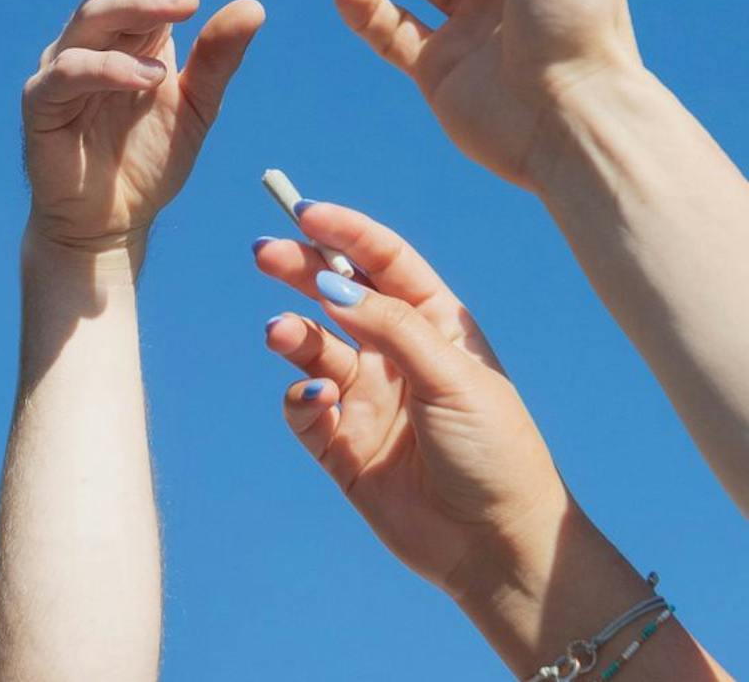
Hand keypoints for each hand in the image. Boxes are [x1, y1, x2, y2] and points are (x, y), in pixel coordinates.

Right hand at [23, 0, 264, 250]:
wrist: (110, 224)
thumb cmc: (149, 160)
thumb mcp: (197, 107)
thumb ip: (217, 59)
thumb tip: (253, 4)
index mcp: (137, 33)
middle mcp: (98, 39)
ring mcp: (65, 66)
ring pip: (94, 18)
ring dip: (141, 8)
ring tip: (187, 10)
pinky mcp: (41, 101)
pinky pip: (70, 72)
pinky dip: (109, 68)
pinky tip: (148, 76)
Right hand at [254, 202, 566, 595]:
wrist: (498, 549)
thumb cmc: (494, 449)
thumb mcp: (451, 375)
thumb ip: (390, 326)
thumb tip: (331, 284)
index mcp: (433, 323)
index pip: (384, 260)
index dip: (346, 232)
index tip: (305, 212)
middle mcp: (395, 352)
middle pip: (337, 293)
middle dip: (301, 269)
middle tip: (264, 252)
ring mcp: (368, 396)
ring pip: (313, 346)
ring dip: (293, 333)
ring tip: (280, 333)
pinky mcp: (343, 443)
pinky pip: (304, 405)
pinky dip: (300, 395)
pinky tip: (317, 400)